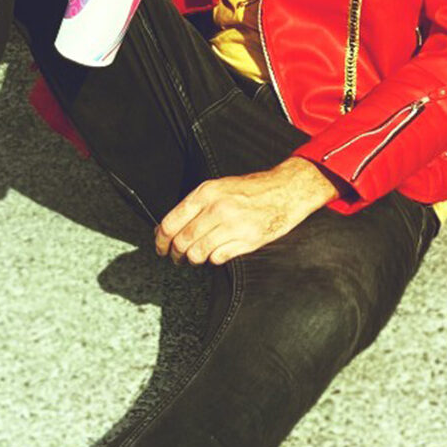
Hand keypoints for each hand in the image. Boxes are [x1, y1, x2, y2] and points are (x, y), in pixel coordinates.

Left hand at [154, 158, 339, 265]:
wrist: (286, 191)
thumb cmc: (253, 189)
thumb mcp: (219, 187)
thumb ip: (194, 205)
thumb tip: (167, 228)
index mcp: (207, 193)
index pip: (171, 223)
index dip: (160, 240)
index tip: (160, 247)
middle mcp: (218, 209)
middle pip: (182, 241)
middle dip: (175, 254)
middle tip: (176, 257)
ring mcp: (233, 226)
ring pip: (198, 253)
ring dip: (193, 259)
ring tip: (195, 258)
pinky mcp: (247, 240)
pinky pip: (218, 258)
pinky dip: (213, 259)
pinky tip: (216, 254)